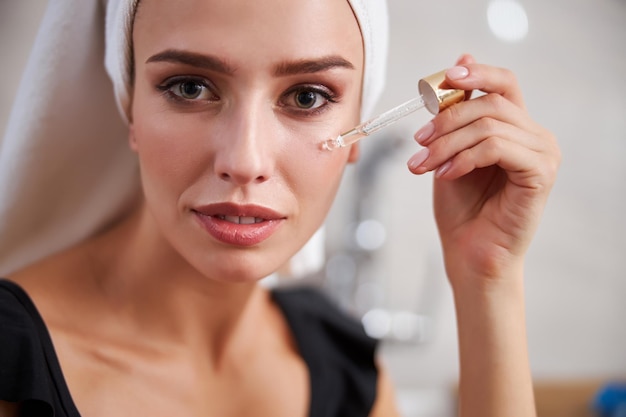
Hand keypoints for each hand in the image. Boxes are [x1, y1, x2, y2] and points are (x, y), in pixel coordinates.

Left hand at [407, 55, 559, 285]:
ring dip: (447, 144)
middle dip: (446, 120)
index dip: (475, 74)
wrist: (469, 253)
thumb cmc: (461, 207)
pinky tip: (445, 176)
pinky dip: (464, 158)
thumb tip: (462, 59)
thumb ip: (455, 112)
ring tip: (423, 165)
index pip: (503, 83)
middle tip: (418, 142)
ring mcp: (543, 154)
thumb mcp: (449, 151)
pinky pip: (497, 148)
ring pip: (489, 125)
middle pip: (490, 103)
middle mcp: (535, 136)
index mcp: (516, 127)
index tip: (443, 78)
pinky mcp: (540, 174)